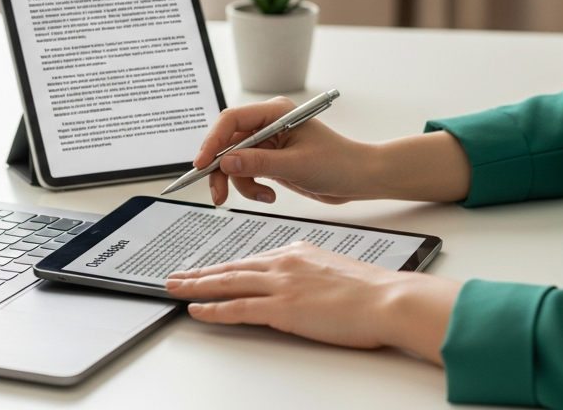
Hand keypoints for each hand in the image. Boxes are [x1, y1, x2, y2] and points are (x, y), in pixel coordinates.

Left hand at [165, 241, 461, 361]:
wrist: (388, 299)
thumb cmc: (372, 290)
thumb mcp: (336, 267)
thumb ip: (313, 268)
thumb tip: (303, 274)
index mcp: (298, 252)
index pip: (253, 260)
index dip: (227, 266)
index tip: (210, 269)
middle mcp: (285, 263)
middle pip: (232, 268)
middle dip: (200, 273)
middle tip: (176, 276)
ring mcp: (282, 285)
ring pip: (228, 283)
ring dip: (196, 286)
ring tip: (174, 288)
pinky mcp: (282, 309)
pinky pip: (237, 308)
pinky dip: (213, 309)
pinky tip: (196, 310)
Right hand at [196, 97, 380, 205]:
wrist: (358, 178)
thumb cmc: (338, 163)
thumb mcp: (296, 164)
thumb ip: (260, 163)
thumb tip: (226, 162)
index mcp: (275, 113)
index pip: (232, 121)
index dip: (213, 141)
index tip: (201, 164)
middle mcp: (267, 125)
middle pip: (227, 143)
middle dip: (221, 170)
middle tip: (218, 195)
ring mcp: (268, 144)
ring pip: (234, 162)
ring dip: (241, 184)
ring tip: (263, 197)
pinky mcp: (269, 161)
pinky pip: (246, 173)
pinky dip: (252, 188)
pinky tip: (269, 196)